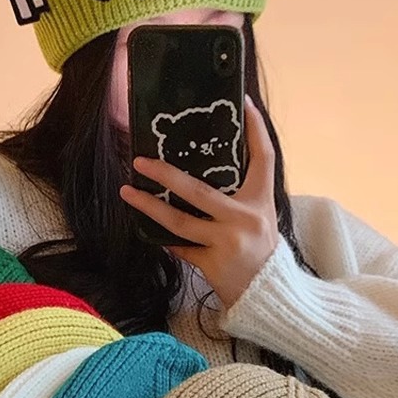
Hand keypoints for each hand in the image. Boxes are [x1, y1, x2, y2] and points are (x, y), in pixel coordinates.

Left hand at [119, 95, 278, 307]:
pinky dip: (164, 237)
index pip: (264, 157)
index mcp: (261, 200)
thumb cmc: (261, 249)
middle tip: (140, 161)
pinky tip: (147, 227)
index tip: (241, 102)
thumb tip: (199, 166)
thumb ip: (237, 195)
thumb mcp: (259, 216)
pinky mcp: (212, 264)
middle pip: (198, 190)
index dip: (255, 129)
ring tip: (127, 192)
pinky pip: (179, 246)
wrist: (270, 295)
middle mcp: (245, 218)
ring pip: (178, 222)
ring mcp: (227, 242)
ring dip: (148, 206)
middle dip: (165, 174)